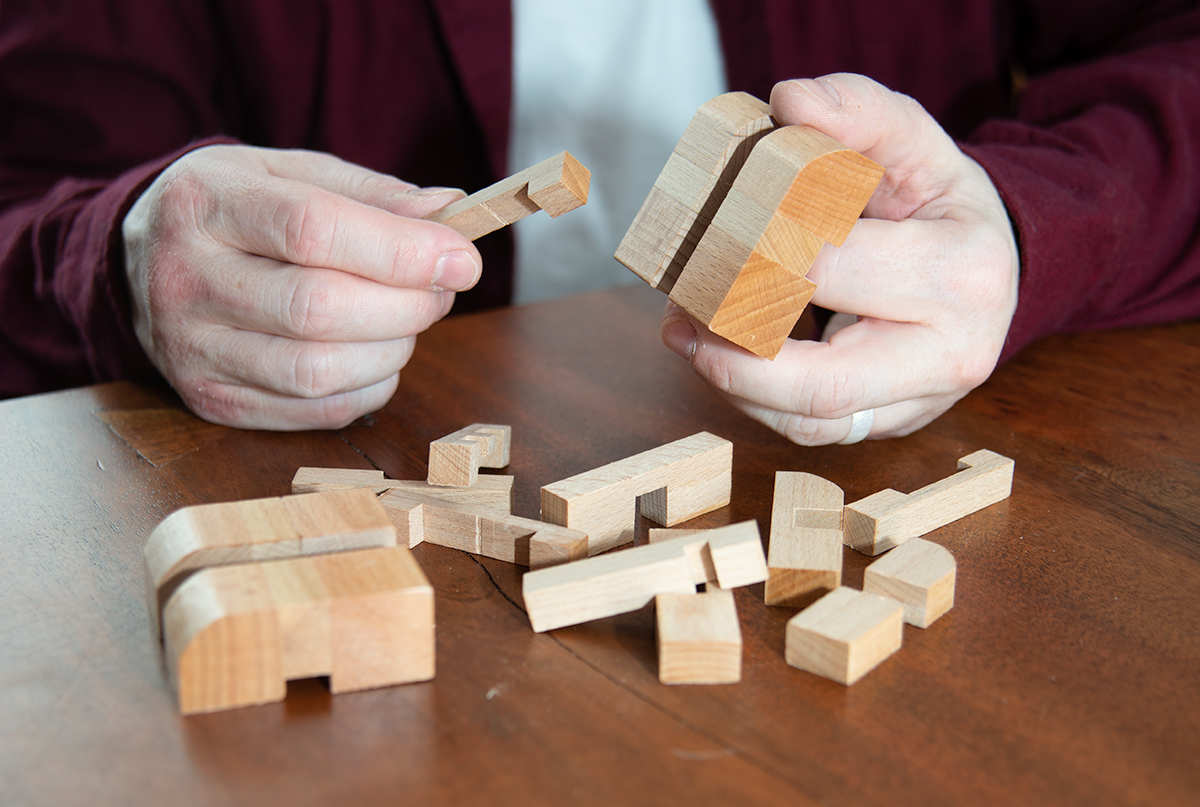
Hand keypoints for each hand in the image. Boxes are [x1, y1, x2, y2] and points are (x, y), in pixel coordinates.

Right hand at [122, 144, 479, 429]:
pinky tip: (375, 357)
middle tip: (439, 289)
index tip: (462, 258)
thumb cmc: (235, 210)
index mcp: (208, 202)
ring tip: (405, 320)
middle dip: (407, 304)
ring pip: (317, 371)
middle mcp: (188, 278)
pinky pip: (313, 411)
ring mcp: (192, 348)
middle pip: (318, 308)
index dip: (401, 250)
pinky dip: (368, 389)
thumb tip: (451, 212)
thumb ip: (371, 192)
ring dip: (391, 351)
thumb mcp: (290, 171)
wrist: (136, 260)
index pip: (312, 229)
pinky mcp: (209, 400)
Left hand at [661, 73, 1019, 443]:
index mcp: (960, 274)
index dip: (756, 253)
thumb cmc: (942, 205)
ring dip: (732, 381)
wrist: (995, 266)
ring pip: (807, 420)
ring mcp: (921, 401)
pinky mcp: (890, 423)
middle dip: (732, 343)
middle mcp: (951, 355)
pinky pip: (808, 430)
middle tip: (680, 300)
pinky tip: (720, 354)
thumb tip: (789, 101)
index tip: (712, 230)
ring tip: (684, 331)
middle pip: (818, 379)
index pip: (830, 270)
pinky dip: (753, 398)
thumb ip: (857, 111)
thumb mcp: (916, 141)